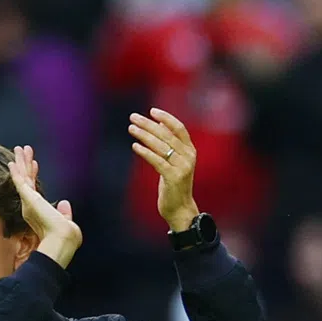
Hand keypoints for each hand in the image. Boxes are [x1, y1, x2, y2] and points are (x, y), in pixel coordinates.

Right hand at [7, 145, 81, 267]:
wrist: (61, 241)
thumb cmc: (65, 237)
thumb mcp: (66, 221)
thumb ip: (64, 212)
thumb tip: (64, 203)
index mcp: (38, 211)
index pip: (34, 189)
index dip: (33, 175)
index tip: (34, 164)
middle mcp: (30, 206)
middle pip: (26, 180)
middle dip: (24, 165)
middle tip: (22, 151)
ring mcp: (28, 202)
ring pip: (23, 177)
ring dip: (20, 162)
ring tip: (19, 148)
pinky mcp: (28, 198)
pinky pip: (20, 181)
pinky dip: (16, 171)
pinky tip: (12, 162)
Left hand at [128, 108, 199, 231]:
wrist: (180, 209)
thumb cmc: (174, 185)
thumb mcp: (173, 162)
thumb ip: (169, 145)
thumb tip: (159, 126)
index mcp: (190, 150)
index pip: (179, 128)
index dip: (166, 118)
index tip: (151, 111)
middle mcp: (188, 156)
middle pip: (166, 135)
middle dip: (148, 124)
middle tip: (133, 117)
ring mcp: (182, 167)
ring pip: (161, 146)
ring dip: (144, 135)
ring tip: (131, 128)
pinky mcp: (173, 177)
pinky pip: (157, 161)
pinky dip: (145, 152)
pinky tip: (135, 146)